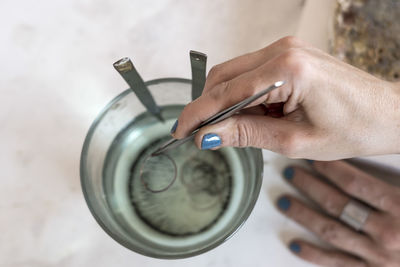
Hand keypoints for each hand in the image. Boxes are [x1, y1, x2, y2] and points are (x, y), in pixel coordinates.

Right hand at [172, 36, 399, 159]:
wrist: (387, 114)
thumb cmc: (353, 128)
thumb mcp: (294, 142)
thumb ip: (246, 134)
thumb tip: (208, 136)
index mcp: (288, 70)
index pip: (227, 92)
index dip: (199, 113)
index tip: (181, 130)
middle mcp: (283, 50)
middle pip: (225, 76)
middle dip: (207, 106)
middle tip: (198, 134)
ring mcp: (285, 49)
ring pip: (235, 74)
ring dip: (225, 102)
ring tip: (233, 130)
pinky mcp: (288, 55)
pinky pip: (250, 73)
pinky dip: (242, 96)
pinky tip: (250, 115)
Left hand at [277, 160, 399, 266]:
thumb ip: (398, 177)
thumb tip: (385, 146)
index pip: (355, 184)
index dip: (330, 170)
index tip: (313, 159)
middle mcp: (386, 233)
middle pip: (337, 204)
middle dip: (310, 186)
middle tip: (291, 173)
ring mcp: (377, 257)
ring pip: (330, 230)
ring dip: (303, 215)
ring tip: (283, 201)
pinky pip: (337, 264)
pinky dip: (314, 254)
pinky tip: (295, 244)